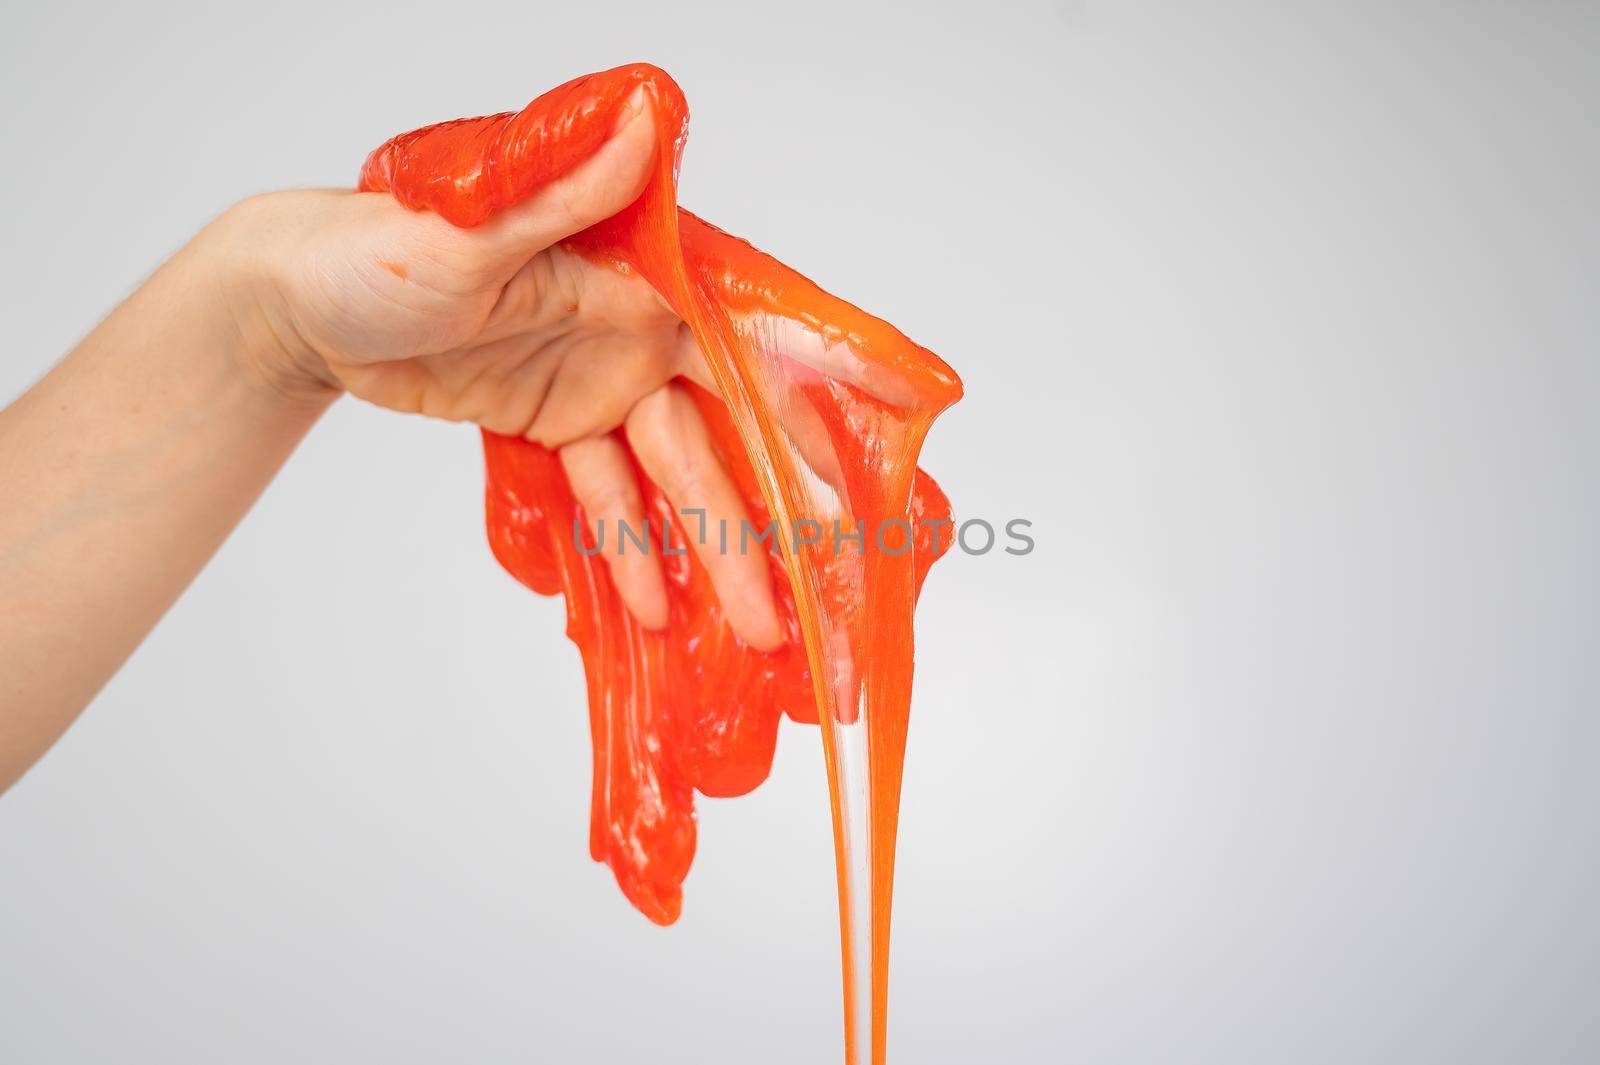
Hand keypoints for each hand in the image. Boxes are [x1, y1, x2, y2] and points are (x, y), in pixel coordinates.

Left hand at [219, 96, 782, 649]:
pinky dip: (629, 551)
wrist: (300, 301)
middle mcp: (634, 329)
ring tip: (752, 628)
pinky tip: (654, 612)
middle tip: (814, 588)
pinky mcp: (557, 424)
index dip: (811, 404)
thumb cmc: (374, 245)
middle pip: (723, 430)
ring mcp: (598, 382)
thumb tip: (639, 121)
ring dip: (711, 551)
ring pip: (672, 478)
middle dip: (772, 510)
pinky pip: (603, 497)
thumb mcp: (470, 228)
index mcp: (634, 274)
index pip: (744, 343)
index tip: (865, 471)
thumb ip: (563, 194)